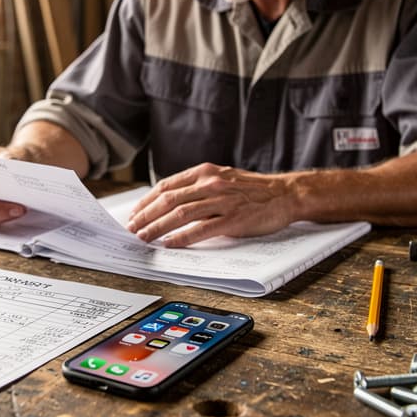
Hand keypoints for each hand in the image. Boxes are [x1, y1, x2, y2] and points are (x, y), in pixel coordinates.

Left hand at [126, 163, 298, 247]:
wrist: (284, 194)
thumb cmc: (252, 190)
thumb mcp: (222, 178)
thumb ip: (198, 187)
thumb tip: (170, 202)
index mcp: (204, 172)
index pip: (166, 186)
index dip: (146, 201)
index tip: (135, 214)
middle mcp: (210, 183)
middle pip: (168, 200)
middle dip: (146, 216)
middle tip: (132, 229)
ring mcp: (221, 200)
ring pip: (180, 214)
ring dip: (158, 227)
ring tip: (144, 238)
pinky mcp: (233, 218)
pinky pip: (202, 228)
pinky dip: (182, 237)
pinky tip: (170, 244)